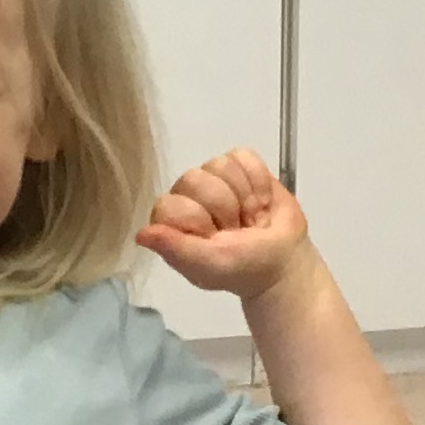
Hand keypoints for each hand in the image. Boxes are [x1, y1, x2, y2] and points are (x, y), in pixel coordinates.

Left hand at [136, 147, 312, 297]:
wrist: (284, 260)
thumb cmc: (244, 267)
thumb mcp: (209, 265)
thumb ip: (176, 249)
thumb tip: (141, 235)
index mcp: (172, 222)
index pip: (171, 202)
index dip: (198, 219)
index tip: (215, 238)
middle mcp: (187, 196)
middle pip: (196, 178)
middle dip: (226, 207)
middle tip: (237, 230)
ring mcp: (214, 178)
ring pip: (221, 164)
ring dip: (245, 195)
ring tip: (250, 218)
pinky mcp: (240, 167)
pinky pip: (244, 157)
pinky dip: (259, 180)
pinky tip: (261, 200)